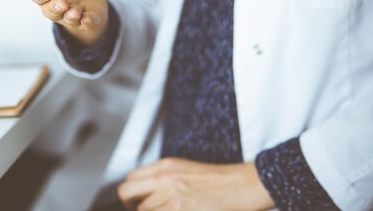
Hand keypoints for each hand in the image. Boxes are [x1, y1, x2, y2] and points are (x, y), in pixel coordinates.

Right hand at [0, 0, 108, 45]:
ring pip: (67, 18)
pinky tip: (89, 18)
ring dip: (70, 15)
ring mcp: (71, 14)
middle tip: (61, 3)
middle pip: (51, 10)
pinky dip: (88, 21)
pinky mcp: (88, 18)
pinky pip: (88, 22)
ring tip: (74, 12)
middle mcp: (55, 6)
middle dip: (54, 7)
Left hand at [117, 158, 273, 210]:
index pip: (130, 179)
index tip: (135, 204)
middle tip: (138, 210)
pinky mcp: (179, 208)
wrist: (245, 184)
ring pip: (143, 210)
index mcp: (165, 166)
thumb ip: (165, 180)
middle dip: (131, 206)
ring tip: (171, 210)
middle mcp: (163, 177)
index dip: (131, 195)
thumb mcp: (186, 172)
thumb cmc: (221, 182)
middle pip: (126, 193)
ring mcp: (171, 194)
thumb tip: (149, 196)